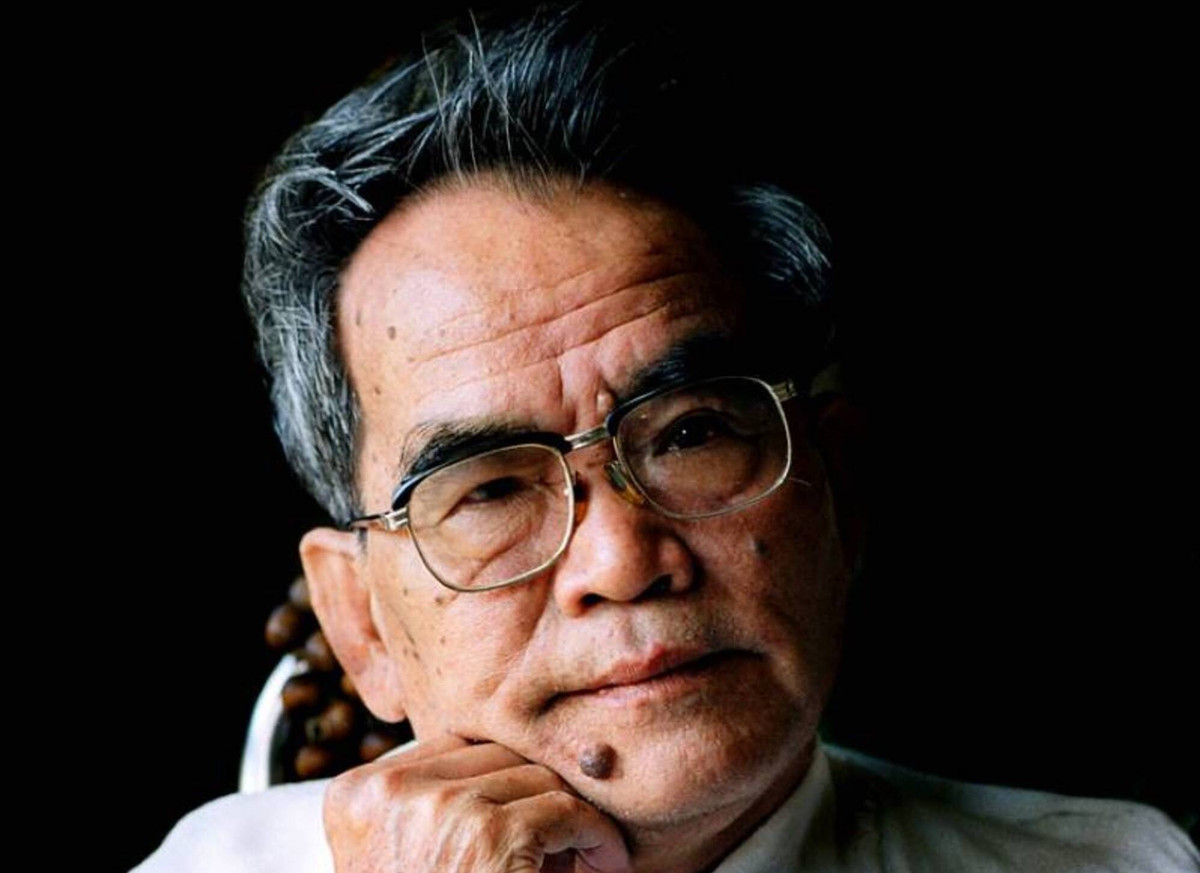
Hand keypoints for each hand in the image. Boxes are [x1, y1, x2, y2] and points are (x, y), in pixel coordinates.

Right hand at [322, 734, 631, 872]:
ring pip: (534, 776)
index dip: (498, 781)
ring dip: (570, 814)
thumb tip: (524, 759)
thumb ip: (434, 808)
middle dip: (535, 793)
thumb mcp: (404, 854)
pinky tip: (606, 863)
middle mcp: (390, 792)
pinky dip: (598, 835)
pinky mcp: (491, 836)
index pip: (451, 747)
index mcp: (356, 796)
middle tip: (571, 835)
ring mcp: (439, 808)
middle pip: (493, 755)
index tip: (528, 814)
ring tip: (590, 853)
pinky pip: (565, 809)